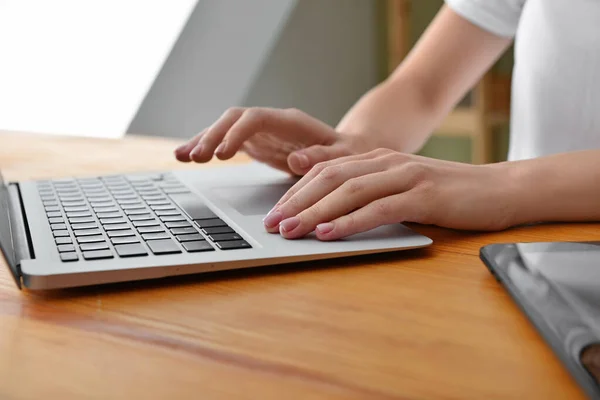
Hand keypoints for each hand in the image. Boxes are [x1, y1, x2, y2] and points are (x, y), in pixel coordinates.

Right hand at [174, 107, 371, 174]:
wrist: (347, 152)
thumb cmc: (348, 155)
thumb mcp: (343, 158)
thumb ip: (321, 158)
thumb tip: (296, 161)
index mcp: (292, 122)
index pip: (256, 118)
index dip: (237, 133)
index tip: (223, 154)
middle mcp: (272, 122)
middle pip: (234, 120)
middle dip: (212, 136)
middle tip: (195, 157)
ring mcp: (262, 131)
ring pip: (225, 128)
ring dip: (203, 141)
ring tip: (181, 156)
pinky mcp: (256, 143)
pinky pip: (226, 142)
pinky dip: (208, 149)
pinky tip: (189, 157)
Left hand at [262, 149, 519, 239]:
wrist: (501, 188)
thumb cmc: (450, 194)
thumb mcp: (404, 189)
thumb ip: (373, 195)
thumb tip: (335, 218)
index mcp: (379, 160)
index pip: (327, 171)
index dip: (297, 192)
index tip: (275, 213)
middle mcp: (387, 163)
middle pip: (329, 179)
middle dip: (295, 202)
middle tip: (271, 224)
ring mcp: (405, 176)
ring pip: (348, 192)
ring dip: (314, 212)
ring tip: (290, 230)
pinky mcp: (423, 196)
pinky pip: (378, 209)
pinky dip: (350, 222)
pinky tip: (329, 233)